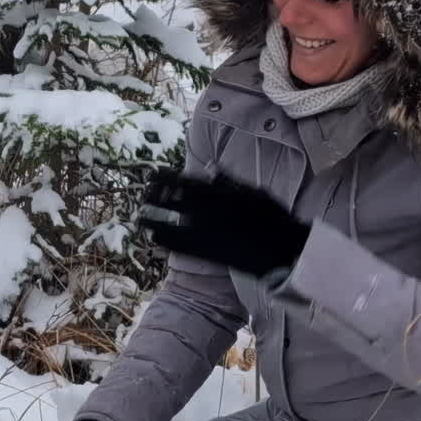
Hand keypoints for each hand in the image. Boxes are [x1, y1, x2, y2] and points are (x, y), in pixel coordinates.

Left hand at [138, 169, 310, 277]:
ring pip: (172, 223)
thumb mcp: (254, 192)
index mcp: (220, 195)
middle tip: (143, 192)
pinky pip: (179, 245)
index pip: (186, 183)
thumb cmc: (272, 219)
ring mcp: (205, 233)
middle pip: (174, 200)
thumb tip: (209, 168)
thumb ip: (229, 181)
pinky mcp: (205, 252)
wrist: (281, 251)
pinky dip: (165, 239)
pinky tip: (153, 236)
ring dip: (154, 217)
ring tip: (139, 214)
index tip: (154, 174)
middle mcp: (209, 212)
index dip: (167, 178)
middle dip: (156, 195)